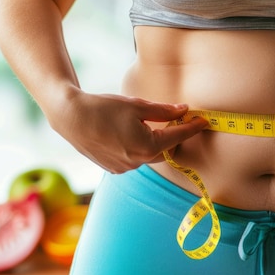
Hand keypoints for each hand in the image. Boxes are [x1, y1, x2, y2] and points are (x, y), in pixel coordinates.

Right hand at [47, 90, 208, 173]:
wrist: (71, 117)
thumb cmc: (104, 108)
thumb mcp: (137, 105)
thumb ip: (164, 111)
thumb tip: (183, 110)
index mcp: (146, 146)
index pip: (177, 137)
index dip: (191, 128)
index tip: (204, 121)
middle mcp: (137, 162)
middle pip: (164, 150)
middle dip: (173, 136)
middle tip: (179, 120)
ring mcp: (124, 168)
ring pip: (148, 155)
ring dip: (153, 142)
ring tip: (147, 124)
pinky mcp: (113, 169)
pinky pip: (134, 159)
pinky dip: (138, 148)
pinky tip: (128, 134)